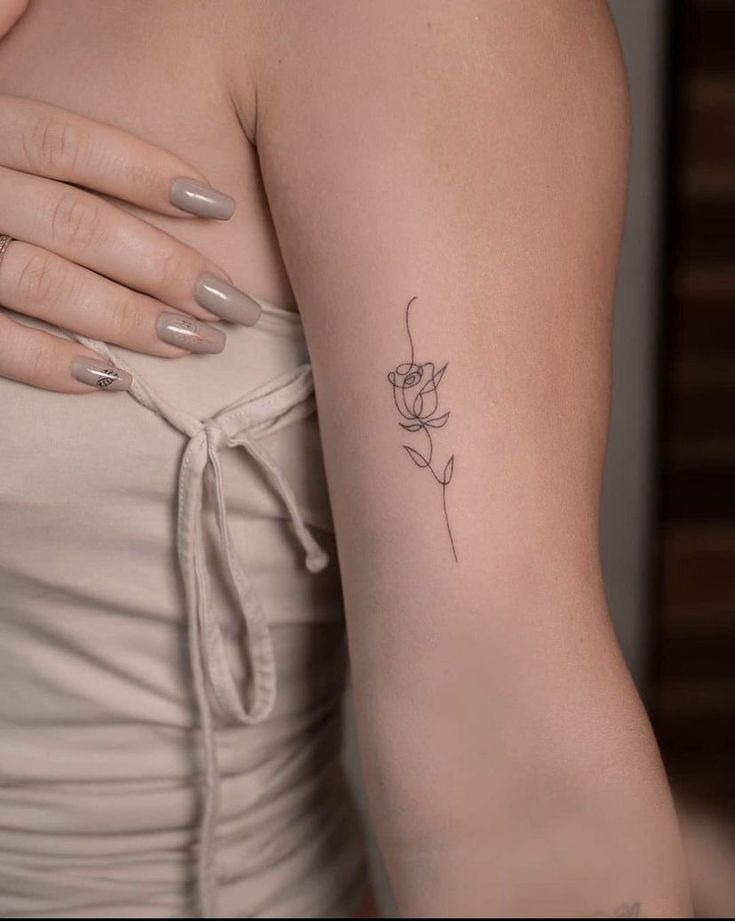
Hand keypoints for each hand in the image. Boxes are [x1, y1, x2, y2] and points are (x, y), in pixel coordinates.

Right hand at [0, 95, 261, 392]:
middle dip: (166, 267)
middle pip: (75, 223)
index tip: (220, 207)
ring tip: (196, 344)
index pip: (65, 144)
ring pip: (42, 284)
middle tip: (234, 305)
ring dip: (129, 319)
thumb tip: (29, 5)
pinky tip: (111, 379)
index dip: (147, 173)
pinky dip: (51, 365)